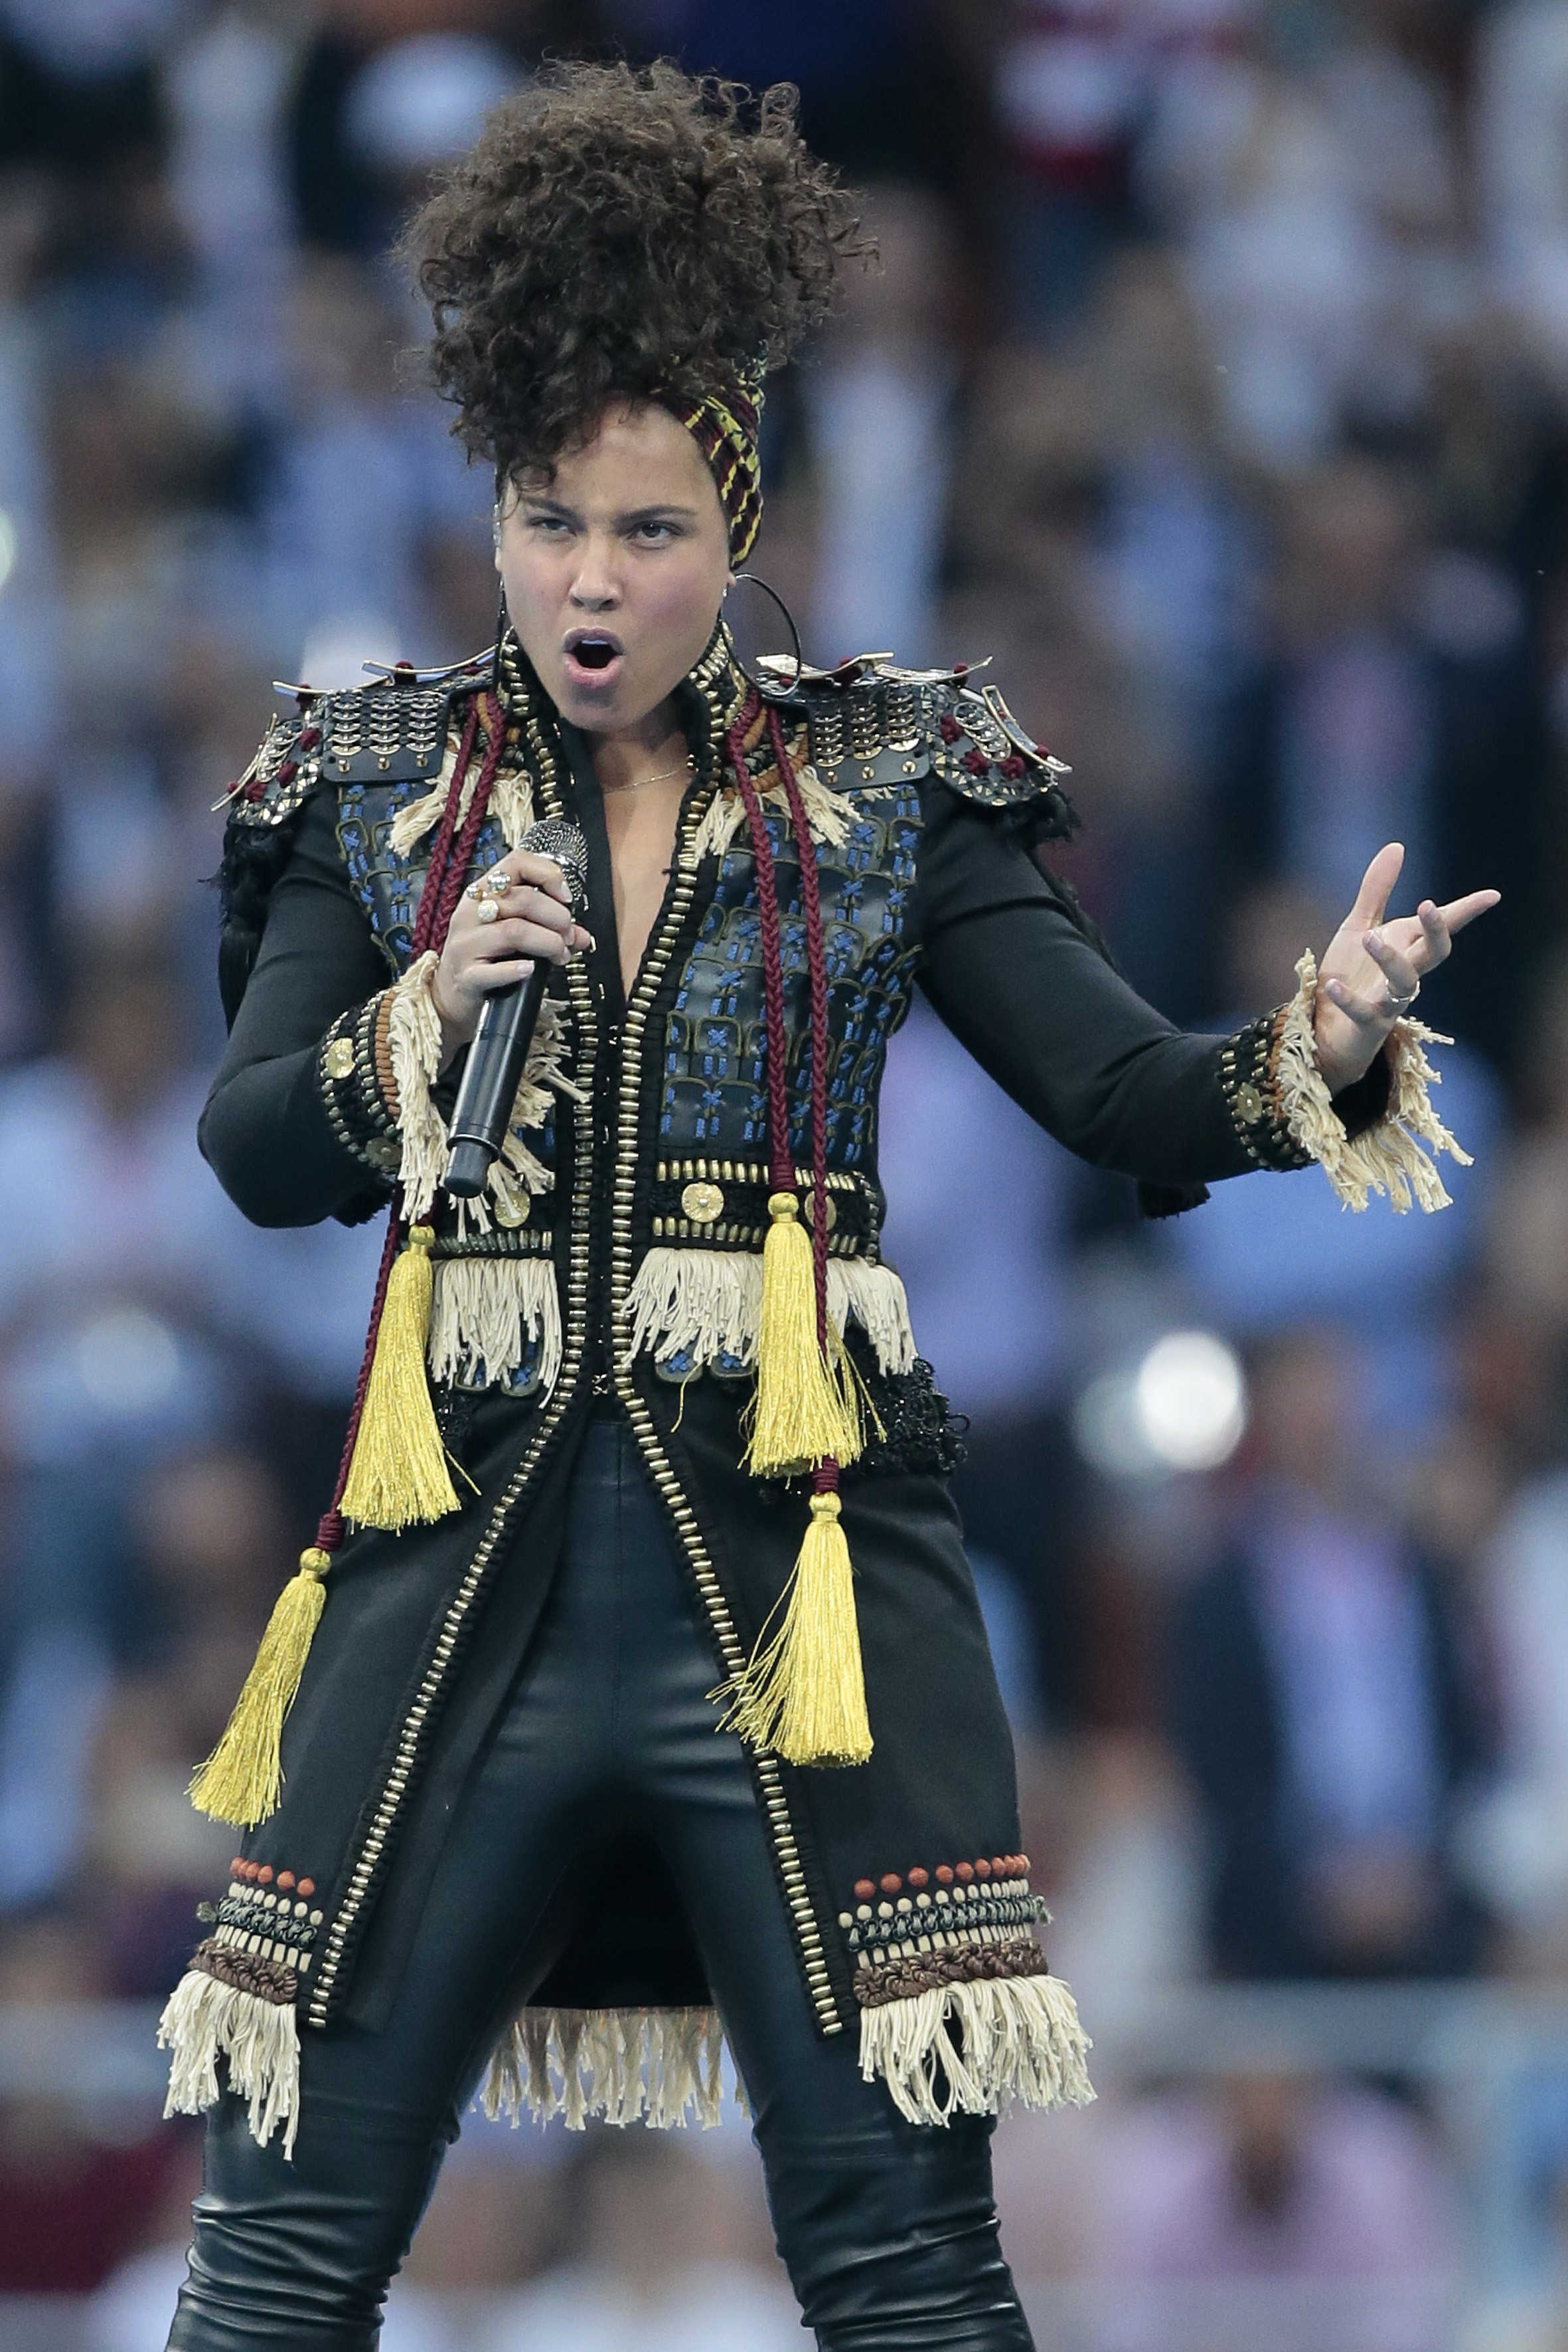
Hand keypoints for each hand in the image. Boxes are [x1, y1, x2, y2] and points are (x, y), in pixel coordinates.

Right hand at [430, 851, 592, 1065]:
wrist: (450, 996)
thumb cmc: (485, 959)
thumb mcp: (513, 936)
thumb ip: (548, 930)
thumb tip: (582, 936)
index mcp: (482, 893)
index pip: (516, 863)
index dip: (548, 875)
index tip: (566, 898)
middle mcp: (471, 913)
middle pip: (522, 898)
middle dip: (557, 917)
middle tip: (568, 937)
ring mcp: (466, 944)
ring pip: (514, 930)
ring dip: (548, 943)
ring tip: (559, 955)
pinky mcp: (467, 976)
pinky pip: (494, 971)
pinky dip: (518, 970)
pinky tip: (531, 969)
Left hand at [1313, 843, 1498, 1092]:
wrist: (1326, 1027)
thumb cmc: (1349, 974)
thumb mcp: (1358, 926)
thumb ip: (1377, 890)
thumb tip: (1397, 846)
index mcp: (1407, 946)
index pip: (1442, 926)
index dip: (1467, 911)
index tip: (1493, 895)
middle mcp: (1406, 972)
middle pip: (1435, 953)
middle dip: (1436, 931)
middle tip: (1427, 907)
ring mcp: (1389, 1000)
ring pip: (1405, 982)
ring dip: (1390, 959)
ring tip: (1368, 937)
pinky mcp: (1368, 1024)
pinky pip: (1365, 1011)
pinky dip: (1350, 998)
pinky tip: (1334, 984)